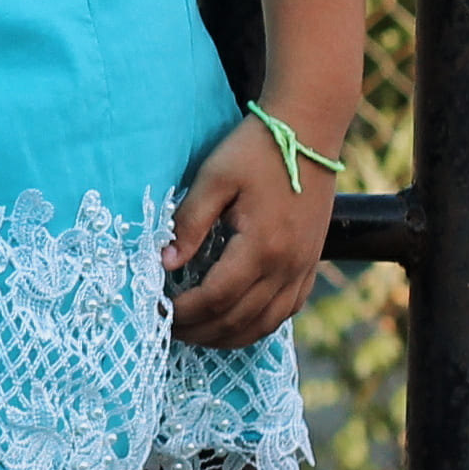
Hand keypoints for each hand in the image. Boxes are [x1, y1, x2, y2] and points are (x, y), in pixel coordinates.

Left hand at [164, 108, 334, 350]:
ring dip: (227, 337)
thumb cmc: (256, 150)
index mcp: (261, 246)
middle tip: (167, 330)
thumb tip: (164, 264)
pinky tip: (235, 323)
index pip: (216, 298)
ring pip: (264, 324)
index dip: (184, 313)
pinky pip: (286, 311)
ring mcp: (303, 268)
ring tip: (195, 334)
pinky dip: (258, 326)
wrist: (308, 132)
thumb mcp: (214, 179)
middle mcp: (287, 265)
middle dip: (199, 331)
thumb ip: (188, 223)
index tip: (157, 312)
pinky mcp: (311, 263)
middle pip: (238, 320)